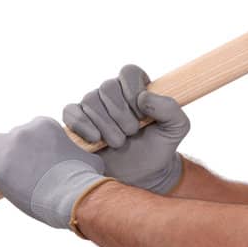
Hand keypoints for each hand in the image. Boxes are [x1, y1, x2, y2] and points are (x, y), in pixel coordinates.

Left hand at [0, 117, 107, 229]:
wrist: (70, 196)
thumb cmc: (82, 181)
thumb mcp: (89, 159)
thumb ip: (80, 154)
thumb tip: (84, 160)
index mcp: (45, 125)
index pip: (31, 130)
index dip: (34, 146)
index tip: (38, 159)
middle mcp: (24, 130)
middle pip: (13, 136)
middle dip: (18, 152)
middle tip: (26, 170)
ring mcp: (7, 145)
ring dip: (1, 157)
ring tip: (11, 174)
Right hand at [62, 64, 188, 193]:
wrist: (140, 174)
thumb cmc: (158, 147)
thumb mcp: (176, 128)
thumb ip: (171, 109)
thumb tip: (143, 97)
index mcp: (136, 88)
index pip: (129, 72)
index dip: (133, 91)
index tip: (142, 115)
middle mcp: (112, 92)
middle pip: (108, 86)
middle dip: (121, 114)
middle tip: (132, 132)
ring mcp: (92, 106)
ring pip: (90, 100)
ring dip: (107, 126)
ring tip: (119, 142)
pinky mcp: (76, 121)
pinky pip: (71, 112)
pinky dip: (83, 126)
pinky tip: (96, 139)